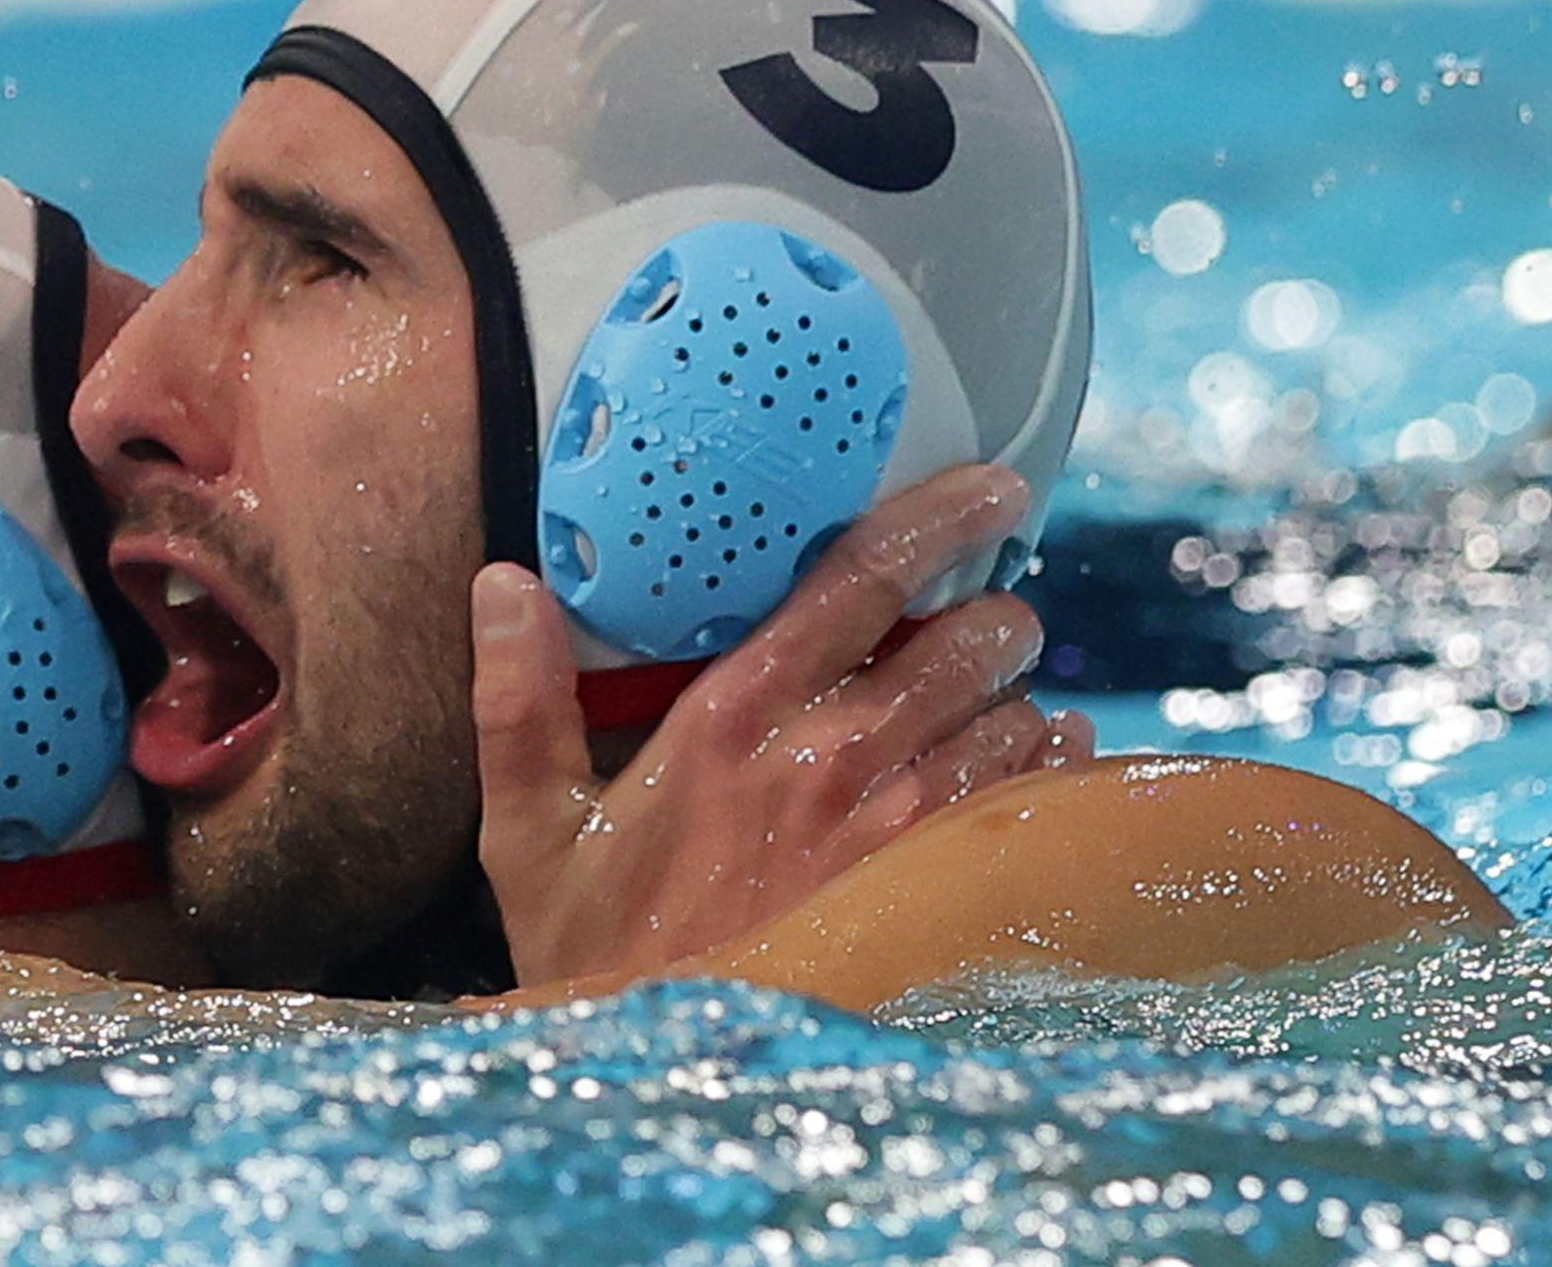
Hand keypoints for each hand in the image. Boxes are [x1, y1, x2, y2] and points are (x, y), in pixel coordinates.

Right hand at [470, 464, 1093, 988]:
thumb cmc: (599, 951)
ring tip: (1000, 700)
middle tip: (989, 616)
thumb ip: (517, 700)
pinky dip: (1050, 769)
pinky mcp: (943, 892)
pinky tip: (1029, 767)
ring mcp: (899, 831)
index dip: (939, 515)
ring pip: (1015, 716)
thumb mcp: (528, 830)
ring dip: (1018, 696)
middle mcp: (830, 758)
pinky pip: (1040, 799)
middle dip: (997, 614)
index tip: (993, 484)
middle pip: (969, 638)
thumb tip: (501, 583)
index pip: (858, 579)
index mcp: (732, 718)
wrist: (667, 1068)